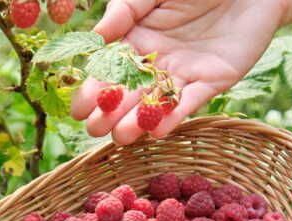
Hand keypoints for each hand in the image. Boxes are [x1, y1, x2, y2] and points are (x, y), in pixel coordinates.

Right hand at [71, 0, 286, 143]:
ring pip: (157, 102)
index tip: (78, 109)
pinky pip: (191, 101)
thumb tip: (97, 35)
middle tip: (94, 130)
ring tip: (121, 137)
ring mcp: (184, 73)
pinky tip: (157, 130)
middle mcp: (157, 61)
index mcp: (137, 38)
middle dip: (111, 113)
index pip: (110, 69)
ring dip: (139, 122)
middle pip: (130, 92)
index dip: (93, 89)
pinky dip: (175, 116)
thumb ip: (126, 10)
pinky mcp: (213, 80)